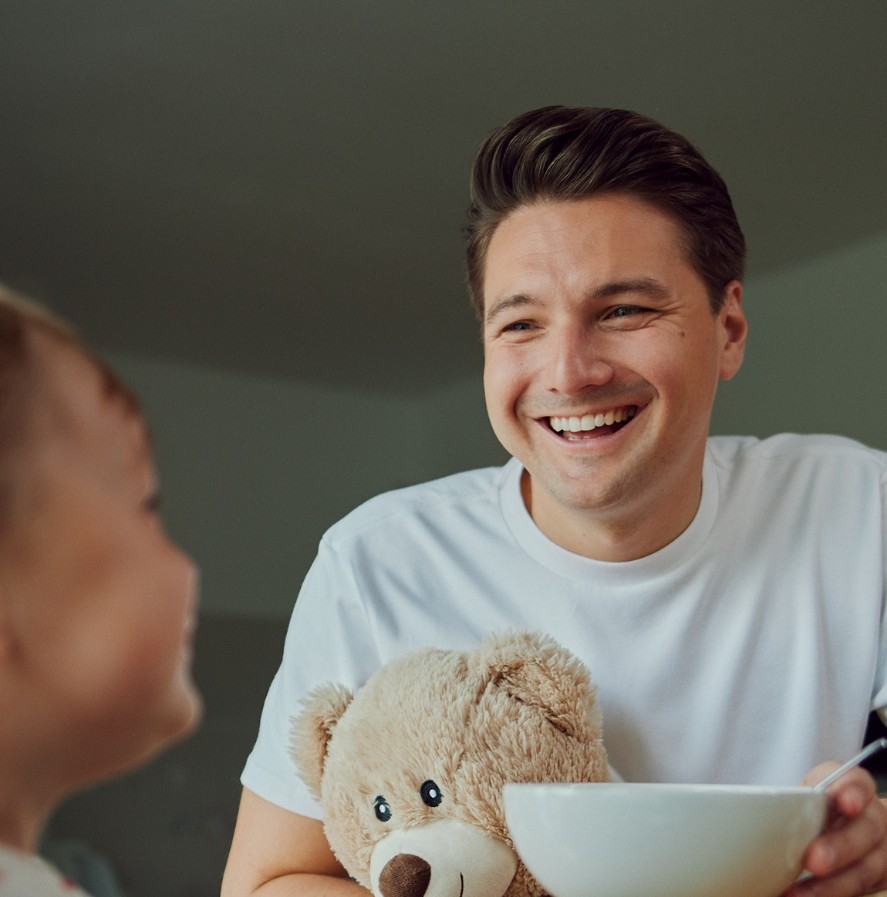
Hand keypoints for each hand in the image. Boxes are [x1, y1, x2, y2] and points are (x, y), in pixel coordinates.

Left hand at [782, 763, 886, 896]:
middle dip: (839, 847)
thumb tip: (761, 809)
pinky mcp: (878, 878)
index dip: (854, 792)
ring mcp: (880, 851)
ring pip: (865, 870)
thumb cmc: (819, 805)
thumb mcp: (809, 792)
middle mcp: (873, 818)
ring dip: (831, 885)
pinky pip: (858, 891)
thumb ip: (797, 796)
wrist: (847, 824)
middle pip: (865, 830)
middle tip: (813, 860)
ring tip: (798, 893)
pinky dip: (829, 896)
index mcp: (853, 788)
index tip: (846, 802)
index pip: (858, 784)